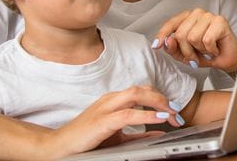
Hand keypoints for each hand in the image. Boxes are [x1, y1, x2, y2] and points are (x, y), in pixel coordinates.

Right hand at [46, 85, 180, 157]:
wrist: (59, 147)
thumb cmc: (85, 141)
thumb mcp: (117, 136)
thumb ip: (138, 133)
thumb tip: (159, 131)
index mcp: (113, 101)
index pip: (142, 91)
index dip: (160, 98)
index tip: (174, 111)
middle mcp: (110, 100)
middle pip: (143, 89)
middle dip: (163, 98)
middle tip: (177, 112)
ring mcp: (105, 108)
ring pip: (137, 94)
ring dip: (158, 103)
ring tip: (172, 113)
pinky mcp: (102, 121)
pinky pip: (128, 114)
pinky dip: (146, 115)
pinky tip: (158, 119)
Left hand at [154, 9, 236, 72]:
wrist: (227, 60)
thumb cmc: (207, 54)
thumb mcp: (185, 55)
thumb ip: (173, 49)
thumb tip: (167, 42)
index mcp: (187, 18)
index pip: (171, 24)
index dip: (162, 35)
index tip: (156, 46)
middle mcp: (197, 14)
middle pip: (181, 34)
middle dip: (187, 51)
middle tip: (196, 56)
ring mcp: (209, 16)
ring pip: (193, 37)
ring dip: (200, 50)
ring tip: (207, 50)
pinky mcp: (220, 21)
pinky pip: (207, 40)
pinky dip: (210, 50)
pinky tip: (215, 49)